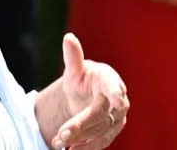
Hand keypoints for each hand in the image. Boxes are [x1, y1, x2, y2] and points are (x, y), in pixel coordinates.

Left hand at [52, 34, 128, 148]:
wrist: (86, 97)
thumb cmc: (82, 80)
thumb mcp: (74, 70)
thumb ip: (73, 56)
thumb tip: (68, 37)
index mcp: (108, 78)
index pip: (114, 85)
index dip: (115, 92)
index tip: (117, 100)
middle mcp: (118, 98)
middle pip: (101, 114)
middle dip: (82, 125)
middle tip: (62, 135)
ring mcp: (118, 117)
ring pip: (101, 131)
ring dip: (80, 139)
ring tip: (58, 142)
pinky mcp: (112, 131)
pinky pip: (102, 142)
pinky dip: (87, 148)